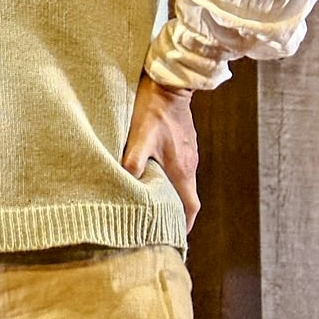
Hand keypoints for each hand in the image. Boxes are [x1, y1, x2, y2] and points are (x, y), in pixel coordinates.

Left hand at [121, 79, 197, 219]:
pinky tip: (153, 174)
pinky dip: (170, 178)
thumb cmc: (154, 108)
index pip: (190, 207)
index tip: (174, 236)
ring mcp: (188, 152)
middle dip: (175, 214)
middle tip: (158, 224)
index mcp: (182, 169)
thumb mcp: (140, 136)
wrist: (169, 81)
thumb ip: (134, 161)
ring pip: (182, 182)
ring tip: (152, 202)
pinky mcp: (184, 142)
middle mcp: (189, 164)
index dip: (184, 224)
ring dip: (171, 195)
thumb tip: (127, 185)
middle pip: (187, 198)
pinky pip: (180, 167)